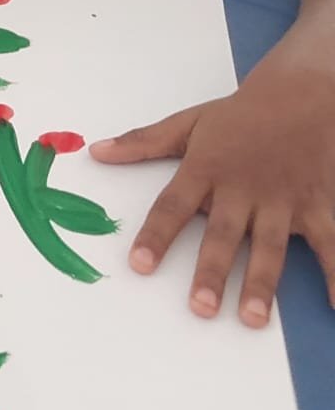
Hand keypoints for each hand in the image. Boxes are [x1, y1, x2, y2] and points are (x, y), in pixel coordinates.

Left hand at [91, 66, 334, 327]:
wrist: (305, 92)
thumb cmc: (241, 114)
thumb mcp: (188, 123)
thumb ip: (143, 143)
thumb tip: (98, 151)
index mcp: (206, 169)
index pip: (172, 206)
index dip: (155, 236)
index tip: (139, 264)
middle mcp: (242, 188)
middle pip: (222, 235)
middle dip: (210, 271)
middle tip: (199, 307)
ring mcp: (282, 199)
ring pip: (270, 246)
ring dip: (260, 283)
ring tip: (250, 317)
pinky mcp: (318, 205)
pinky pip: (330, 244)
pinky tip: (334, 306)